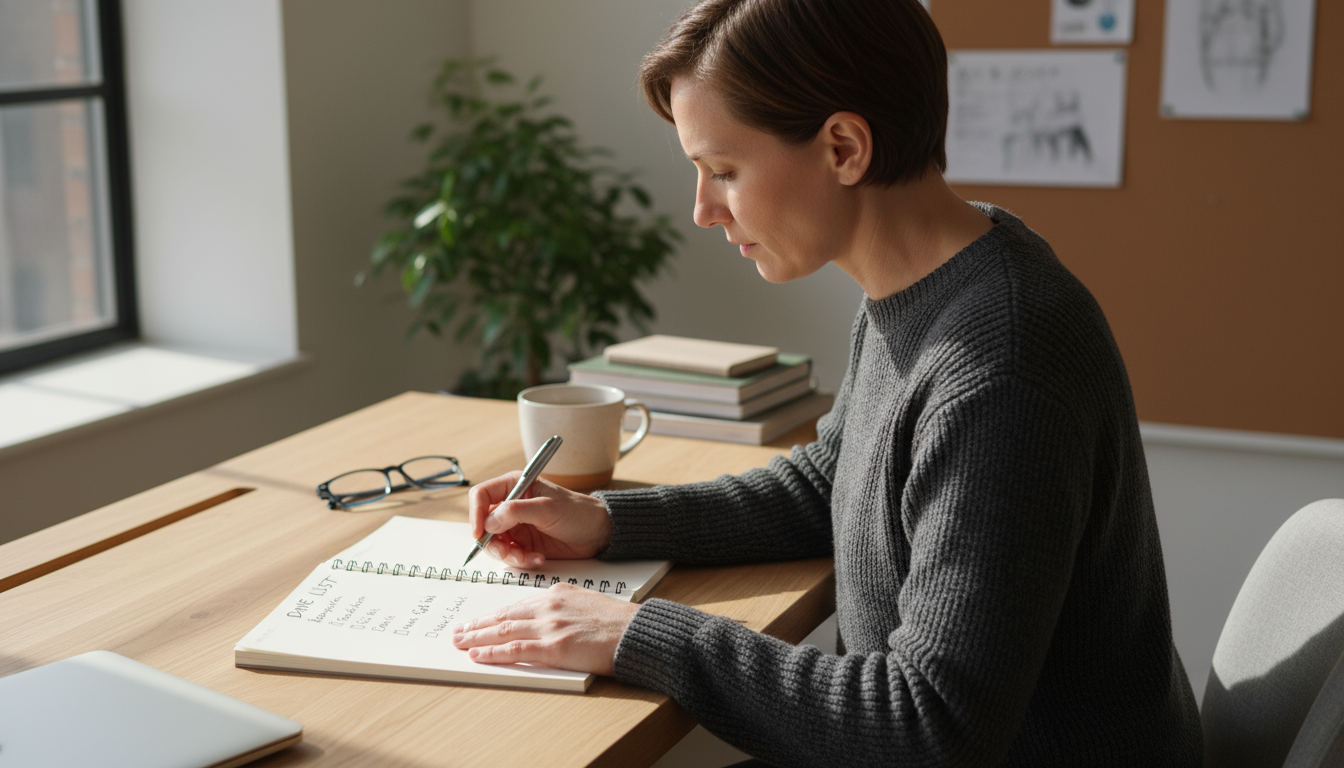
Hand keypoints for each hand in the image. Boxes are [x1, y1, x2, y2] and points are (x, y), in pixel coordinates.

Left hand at [451, 583, 637, 675]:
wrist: (638, 632)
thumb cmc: (619, 623)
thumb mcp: (587, 603)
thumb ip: (563, 609)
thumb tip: (545, 621)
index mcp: (558, 593)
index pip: (517, 605)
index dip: (494, 615)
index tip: (479, 621)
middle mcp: (550, 606)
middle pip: (505, 616)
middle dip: (478, 624)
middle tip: (458, 631)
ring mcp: (551, 627)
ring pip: (504, 631)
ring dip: (477, 637)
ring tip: (460, 642)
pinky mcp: (555, 648)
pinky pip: (516, 650)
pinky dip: (493, 652)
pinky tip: (477, 654)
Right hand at [468, 472, 612, 568]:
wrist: (598, 533)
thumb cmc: (577, 512)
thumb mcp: (547, 508)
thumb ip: (515, 512)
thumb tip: (488, 522)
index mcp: (515, 486)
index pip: (481, 495)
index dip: (475, 513)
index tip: (479, 533)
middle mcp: (511, 505)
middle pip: (483, 524)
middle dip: (493, 542)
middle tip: (509, 552)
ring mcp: (516, 526)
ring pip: (495, 543)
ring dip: (509, 555)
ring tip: (529, 557)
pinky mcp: (524, 543)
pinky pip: (510, 555)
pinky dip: (520, 560)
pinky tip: (538, 558)